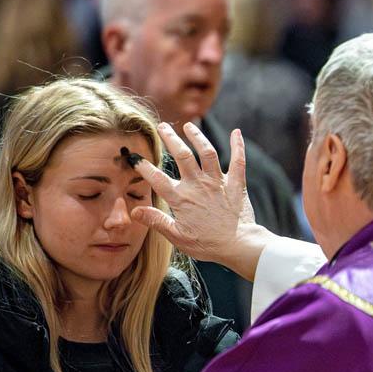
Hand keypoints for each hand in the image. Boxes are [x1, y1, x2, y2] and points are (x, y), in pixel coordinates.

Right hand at [130, 122, 274, 280]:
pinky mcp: (236, 184)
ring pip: (207, 152)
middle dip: (171, 138)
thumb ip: (156, 221)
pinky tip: (236, 132)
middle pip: (182, 155)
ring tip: (189, 126)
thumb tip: (134, 212)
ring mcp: (217, 182)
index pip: (157, 179)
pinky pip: (238, 160)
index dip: (144, 167)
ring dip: (198, 136)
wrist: (238, 245)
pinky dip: (238, 145)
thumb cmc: (207, 244)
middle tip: (162, 126)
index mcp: (181, 198)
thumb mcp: (177, 236)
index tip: (135, 158)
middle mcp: (198, 185)